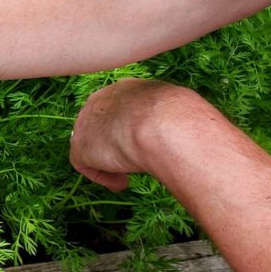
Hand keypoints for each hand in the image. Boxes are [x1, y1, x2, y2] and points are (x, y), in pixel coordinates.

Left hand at [70, 78, 201, 190]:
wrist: (167, 126)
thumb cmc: (183, 118)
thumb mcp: (181, 109)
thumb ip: (173, 117)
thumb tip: (190, 127)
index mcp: (126, 88)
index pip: (120, 109)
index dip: (129, 129)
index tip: (143, 144)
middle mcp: (101, 99)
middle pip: (101, 125)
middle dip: (114, 144)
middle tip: (132, 162)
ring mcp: (86, 121)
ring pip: (93, 145)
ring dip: (109, 162)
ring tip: (129, 177)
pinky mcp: (80, 145)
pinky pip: (84, 165)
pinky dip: (103, 177)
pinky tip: (123, 183)